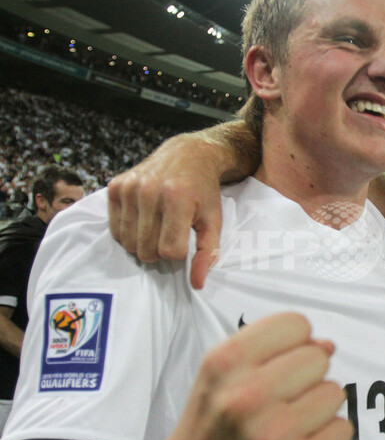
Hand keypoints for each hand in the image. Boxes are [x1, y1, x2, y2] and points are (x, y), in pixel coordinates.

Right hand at [108, 134, 224, 288]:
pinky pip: (115, 229)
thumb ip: (208, 252)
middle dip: (159, 251)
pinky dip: (129, 231)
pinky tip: (143, 218)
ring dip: (143, 243)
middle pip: (146, 251)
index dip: (179, 252)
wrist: (187, 155)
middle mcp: (149, 191)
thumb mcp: (214, 220)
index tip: (185, 239)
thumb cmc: (203, 191)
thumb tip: (196, 284)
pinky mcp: (115, 187)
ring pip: (128, 243)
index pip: (170, 251)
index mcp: (177, 199)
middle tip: (170, 234)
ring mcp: (129, 188)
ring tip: (157, 227)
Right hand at [121, 312, 352, 439]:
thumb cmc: (212, 423)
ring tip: (289, 423)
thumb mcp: (223, 371)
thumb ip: (273, 347)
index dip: (293, 343)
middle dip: (306, 375)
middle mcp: (248, 396)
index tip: (277, 363)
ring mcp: (274, 434)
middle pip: (319, 358)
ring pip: (334, 393)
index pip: (296, 324)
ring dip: (318, 407)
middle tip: (282, 398)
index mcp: (227, 362)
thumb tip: (328, 345)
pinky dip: (328, 437)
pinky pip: (343, 430)